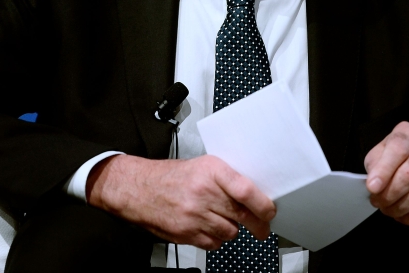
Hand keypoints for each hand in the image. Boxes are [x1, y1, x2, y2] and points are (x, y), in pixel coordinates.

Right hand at [86, 154, 275, 249]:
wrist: (138, 189)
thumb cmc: (171, 177)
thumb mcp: (202, 166)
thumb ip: (227, 179)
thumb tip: (256, 194)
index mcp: (211, 171)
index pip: (245, 190)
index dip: (263, 204)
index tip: (270, 211)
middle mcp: (203, 192)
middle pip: (242, 215)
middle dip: (258, 224)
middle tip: (263, 227)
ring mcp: (194, 215)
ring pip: (230, 232)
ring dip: (231, 229)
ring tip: (221, 219)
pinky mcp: (186, 233)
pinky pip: (214, 243)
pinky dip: (215, 238)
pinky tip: (206, 226)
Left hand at [364, 121, 408, 224]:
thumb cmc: (400, 156)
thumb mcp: (383, 150)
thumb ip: (375, 163)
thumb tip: (372, 184)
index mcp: (406, 135)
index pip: (397, 150)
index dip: (384, 170)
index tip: (372, 188)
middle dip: (389, 194)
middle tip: (377, 202)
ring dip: (398, 208)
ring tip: (387, 209)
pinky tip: (401, 214)